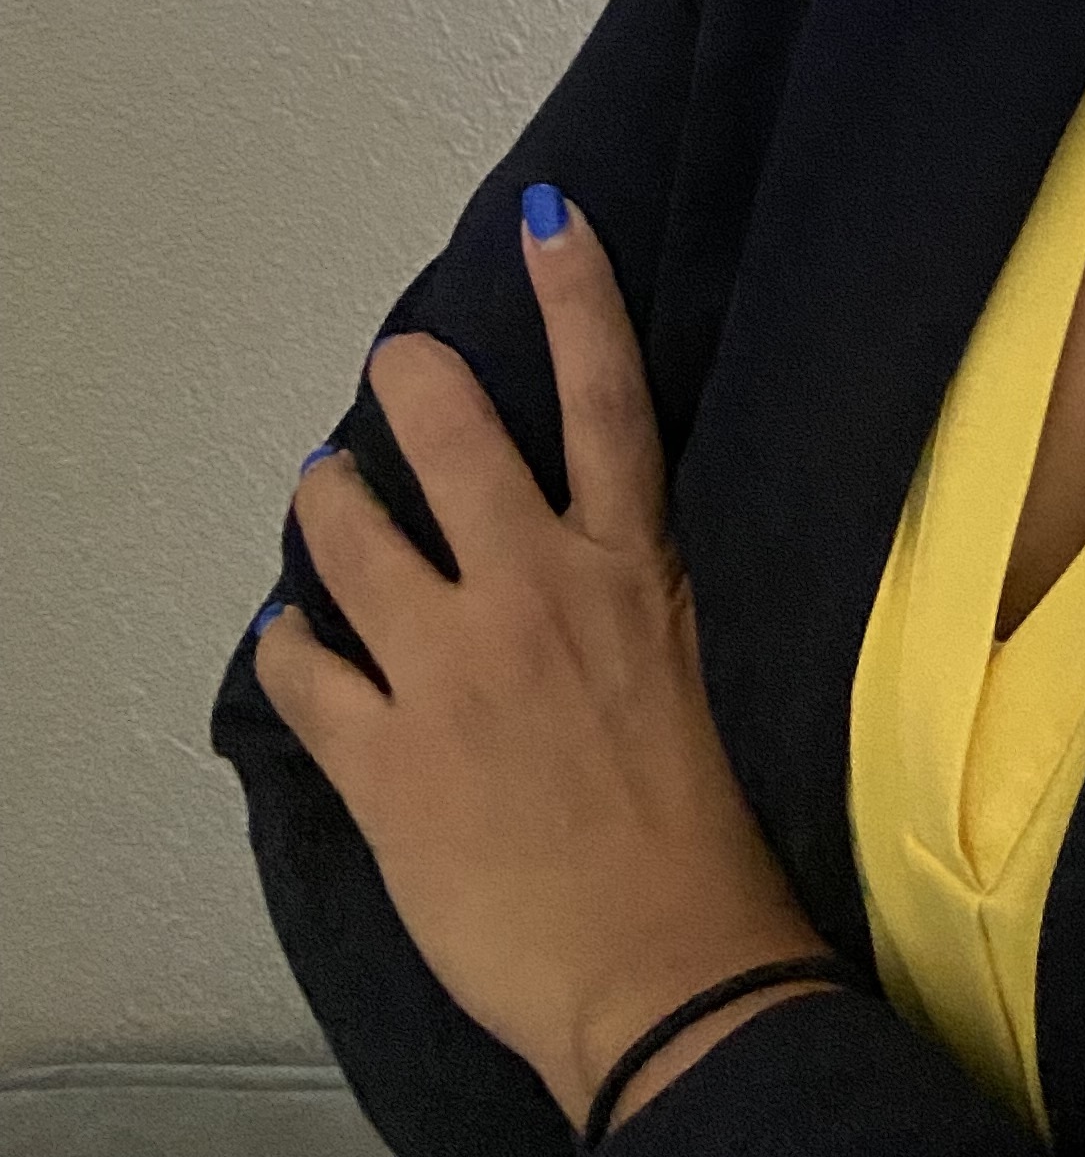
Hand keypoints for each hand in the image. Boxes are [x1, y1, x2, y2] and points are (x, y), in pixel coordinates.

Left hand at [254, 189, 840, 1132]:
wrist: (667, 964)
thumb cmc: (704, 826)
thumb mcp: (696, 665)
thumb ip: (637, 591)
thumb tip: (591, 548)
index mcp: (635, 570)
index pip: (609, 397)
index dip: (576, 295)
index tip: (546, 215)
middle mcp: (539, 594)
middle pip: (455, 437)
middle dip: (408, 382)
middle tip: (390, 366)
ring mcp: (453, 672)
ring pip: (349, 538)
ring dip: (327, 503)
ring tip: (324, 492)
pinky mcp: (385, 759)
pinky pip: (299, 672)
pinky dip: (285, 647)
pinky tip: (289, 644)